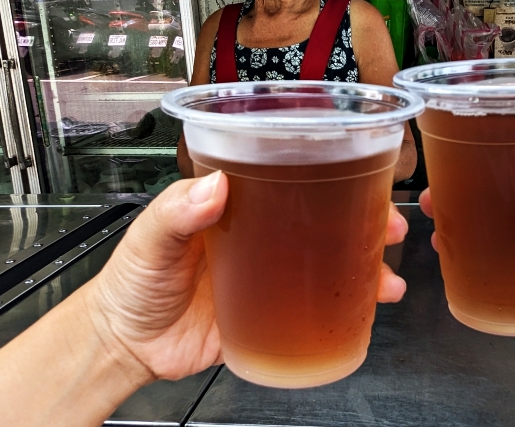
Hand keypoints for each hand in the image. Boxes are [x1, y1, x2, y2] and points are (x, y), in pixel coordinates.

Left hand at [84, 171, 407, 381]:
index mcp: (236, 203)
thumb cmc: (131, 283)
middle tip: (390, 225)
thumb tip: (213, 185)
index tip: (362, 172)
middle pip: (324, 217)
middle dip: (367, 218)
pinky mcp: (270, 314)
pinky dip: (347, 309)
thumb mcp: (148, 238)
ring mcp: (270, 275)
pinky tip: (366, 310)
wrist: (124, 344)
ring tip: (386, 277)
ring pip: (330, 262)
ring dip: (367, 265)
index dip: (331, 171)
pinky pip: (317, 310)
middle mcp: (261, 234)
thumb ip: (175, 211)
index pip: (290, 174)